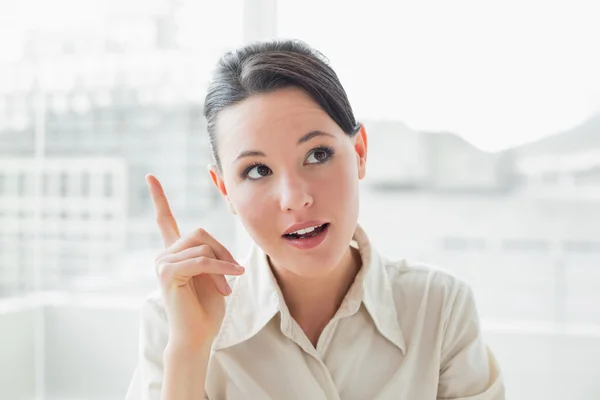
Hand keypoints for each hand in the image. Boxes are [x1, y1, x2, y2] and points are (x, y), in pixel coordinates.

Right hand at [147, 174, 243, 347]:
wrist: (198, 336)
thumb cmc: (207, 307)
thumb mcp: (213, 272)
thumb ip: (210, 252)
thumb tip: (212, 244)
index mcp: (174, 253)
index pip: (164, 220)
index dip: (158, 198)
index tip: (150, 177)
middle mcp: (164, 255)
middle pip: (199, 232)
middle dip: (222, 250)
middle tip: (235, 272)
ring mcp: (163, 264)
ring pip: (202, 246)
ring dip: (222, 264)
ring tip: (228, 285)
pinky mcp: (168, 274)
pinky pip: (201, 260)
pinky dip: (220, 268)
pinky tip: (231, 279)